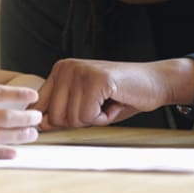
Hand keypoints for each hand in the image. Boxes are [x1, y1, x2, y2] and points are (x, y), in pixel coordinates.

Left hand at [34, 58, 193, 129]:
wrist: (154, 83)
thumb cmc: (119, 97)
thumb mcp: (84, 105)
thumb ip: (60, 112)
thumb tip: (39, 125)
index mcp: (60, 71)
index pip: (41, 105)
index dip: (56, 120)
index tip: (79, 114)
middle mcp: (66, 67)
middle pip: (56, 116)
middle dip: (80, 121)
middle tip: (99, 107)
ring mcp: (80, 71)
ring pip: (72, 118)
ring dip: (94, 119)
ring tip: (108, 103)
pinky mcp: (96, 79)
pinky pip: (88, 115)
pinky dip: (104, 117)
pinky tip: (114, 102)